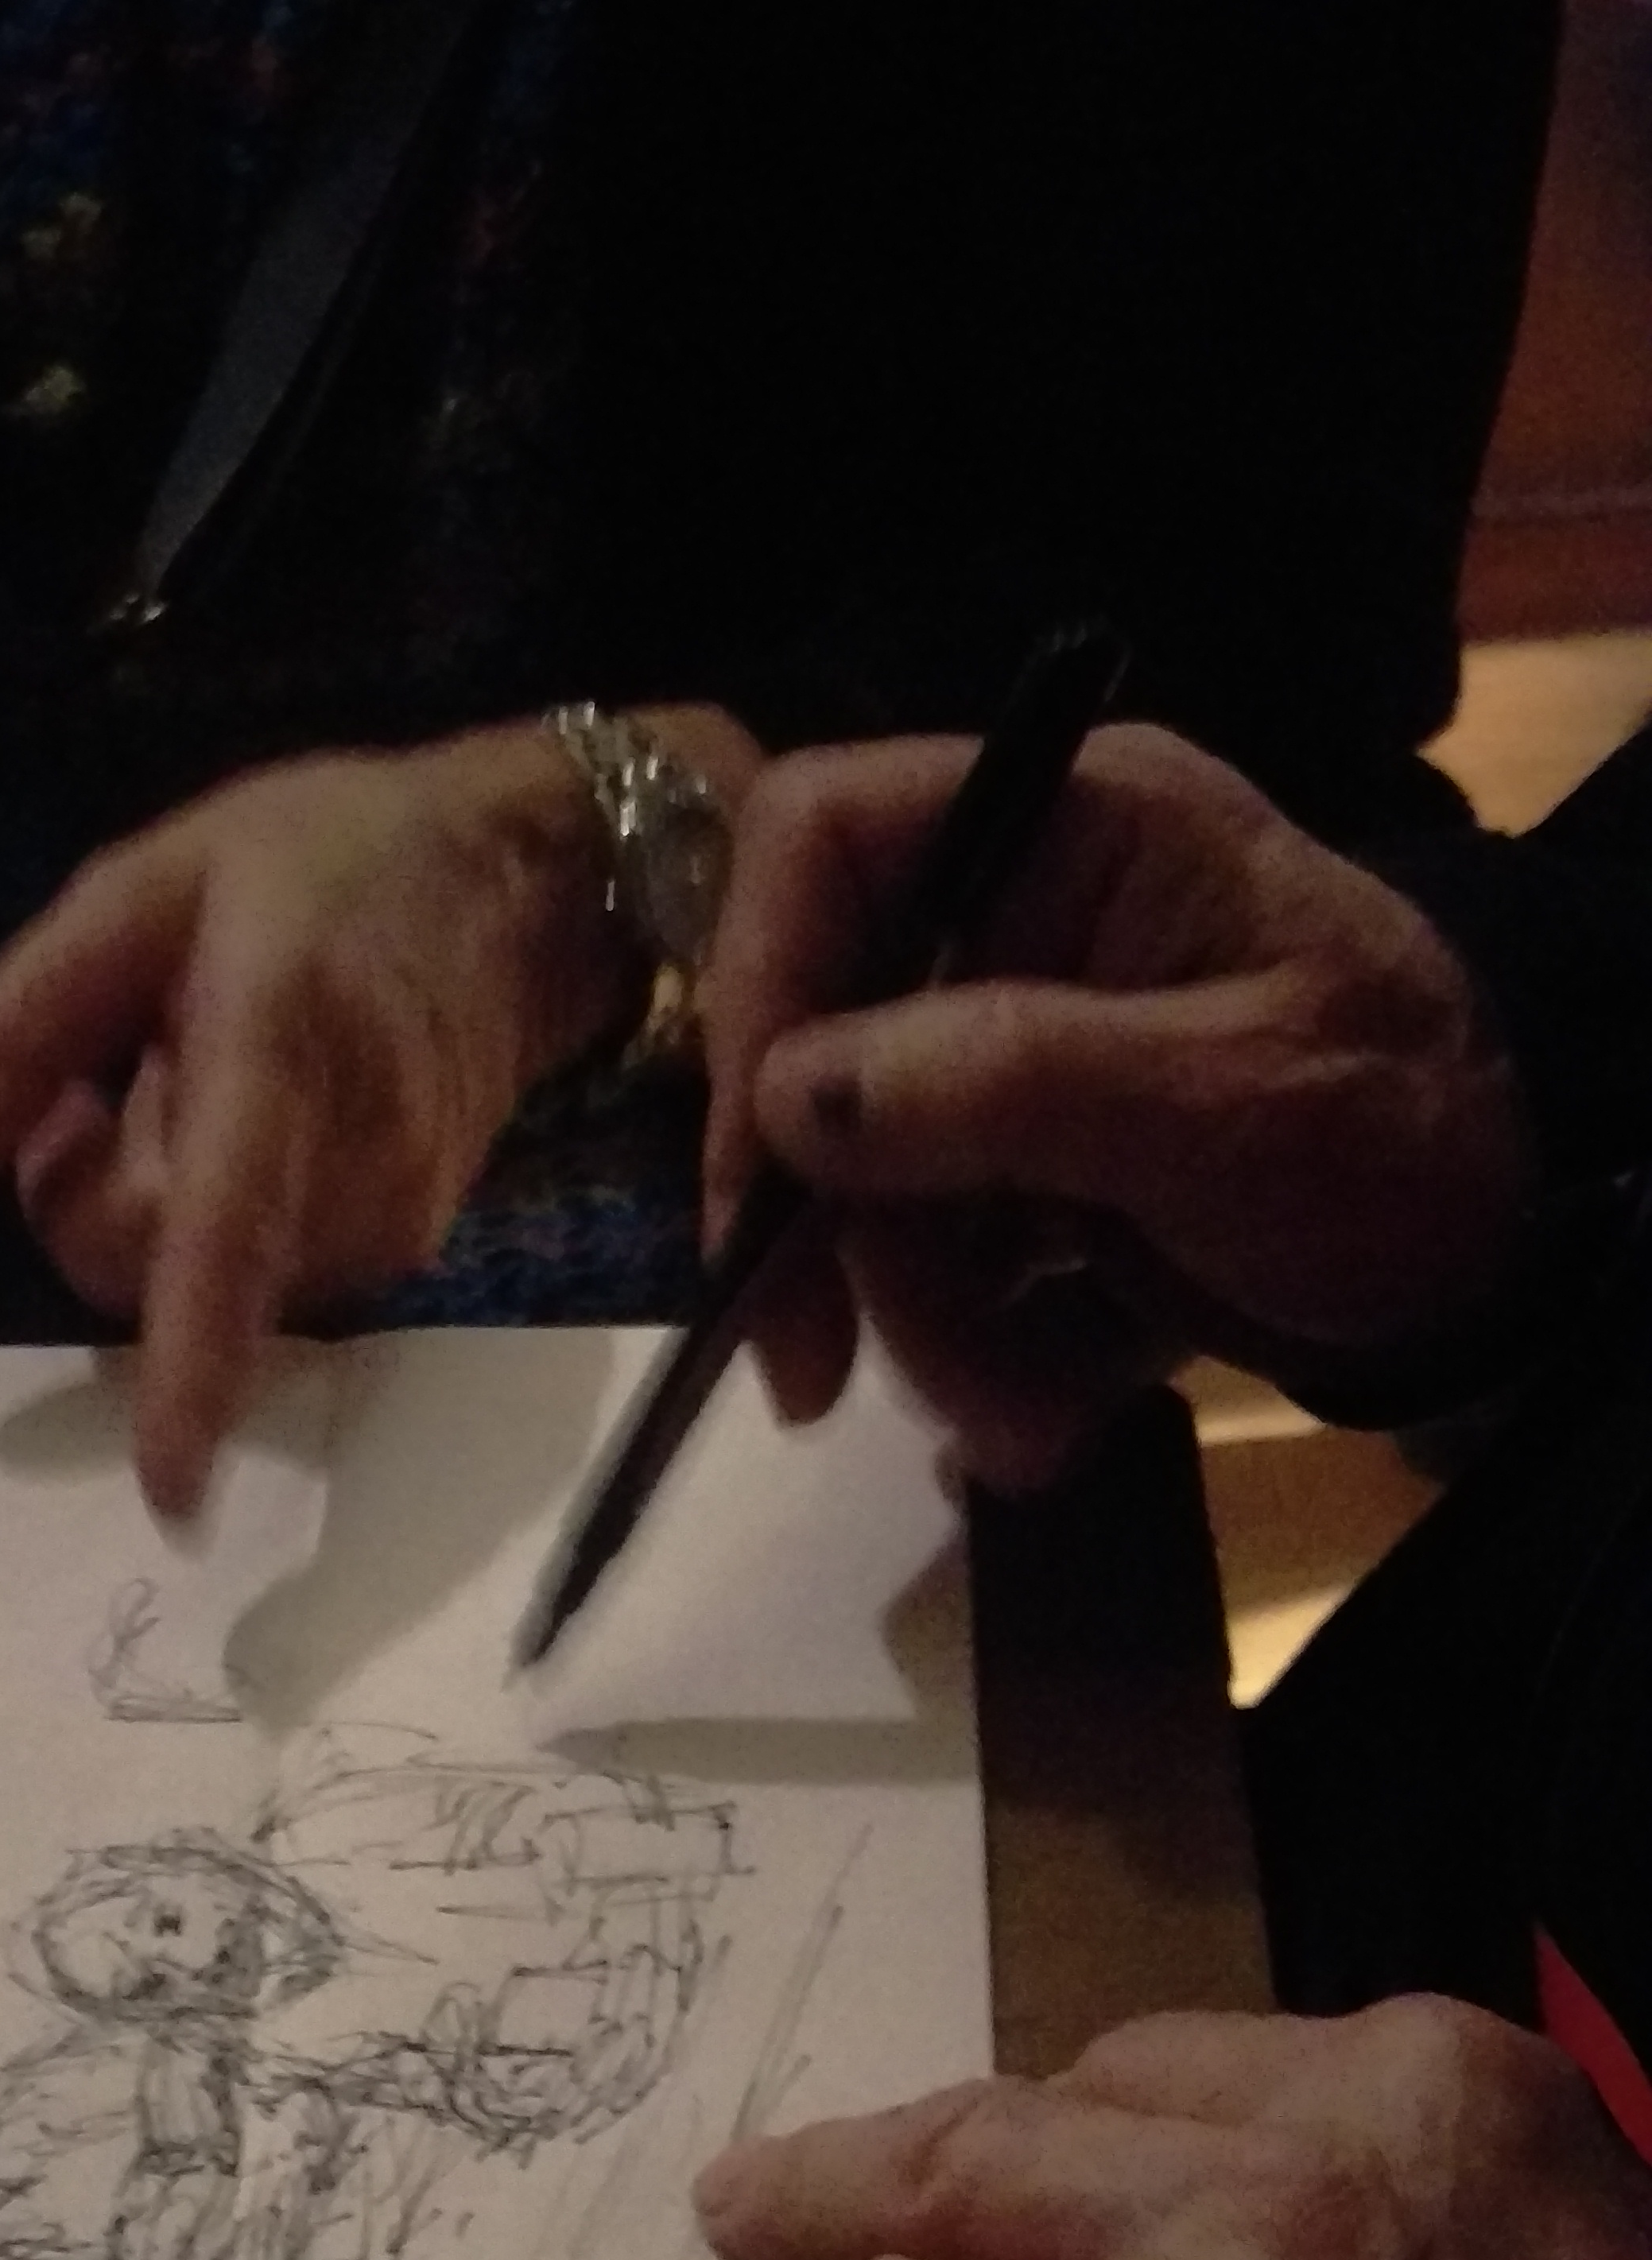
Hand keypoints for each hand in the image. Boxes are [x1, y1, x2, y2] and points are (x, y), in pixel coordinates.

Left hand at [0, 713, 756, 1519]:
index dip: (192, 1371)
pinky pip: (262, 1280)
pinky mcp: (405, 1251)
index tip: (174, 1494)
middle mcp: (347, 1172)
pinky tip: (266, 1123)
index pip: (223, 1242)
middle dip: (91, 1200)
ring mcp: (389, 1224)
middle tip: (121, 1074)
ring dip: (165, 1206)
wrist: (523, 887)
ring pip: (206, 1289)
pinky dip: (229, 1223)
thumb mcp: (146, 886)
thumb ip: (16, 1032)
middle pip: (153, 1275)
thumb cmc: (327, 862)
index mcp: (276, 1060)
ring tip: (213, 1079)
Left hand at [614, 2001, 1651, 2259]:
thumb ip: (1383, 2206)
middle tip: (730, 2218)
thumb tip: (1191, 2217)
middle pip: (956, 2179)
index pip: (1124, 2081)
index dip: (998, 2133)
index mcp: (1406, 2113)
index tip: (931, 2160)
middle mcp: (1270, 2227)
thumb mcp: (1574, 2252)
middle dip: (809, 2198)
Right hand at [698, 724, 1531, 1488]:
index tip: (755, 1178)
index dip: (758, 996)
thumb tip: (795, 1094)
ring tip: (1020, 1431)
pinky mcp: (1026, 1164)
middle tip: (823, 1384)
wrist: (1505, 1250)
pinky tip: (1042, 1418)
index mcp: (1073, 828)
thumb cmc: (1404, 1132)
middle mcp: (1019, 916)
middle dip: (836, 1232)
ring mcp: (1016, 1047)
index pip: (826, 841)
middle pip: (821, 1042)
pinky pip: (934, 1253)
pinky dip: (970, 1350)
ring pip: (868, 1178)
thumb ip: (1012, 1083)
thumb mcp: (1230, 1104)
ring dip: (920, 1327)